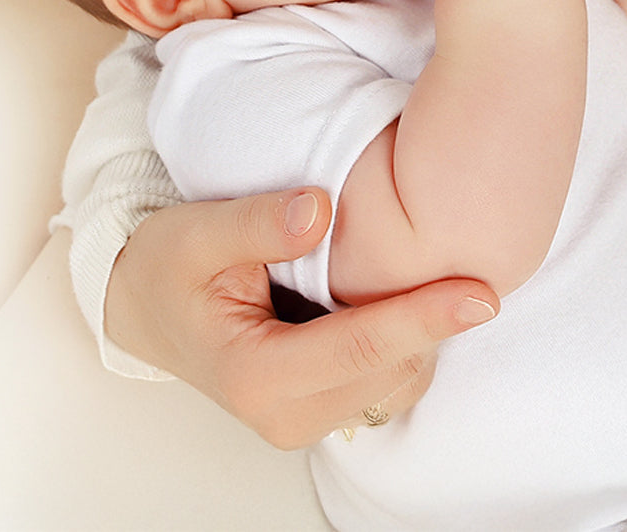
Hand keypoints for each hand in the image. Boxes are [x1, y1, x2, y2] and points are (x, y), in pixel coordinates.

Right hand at [104, 189, 498, 448]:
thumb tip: (320, 209)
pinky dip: (409, 342)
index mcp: (253, 375)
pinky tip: (408, 294)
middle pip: (389, 371)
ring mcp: (305, 418)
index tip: (479, 291)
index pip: (357, 349)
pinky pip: (389, 381)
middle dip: (435, 323)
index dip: (421, 317)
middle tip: (477, 264)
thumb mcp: (196, 233)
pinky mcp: (323, 406)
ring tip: (443, 273)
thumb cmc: (169, 266)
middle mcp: (285, 414)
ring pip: (398, 383)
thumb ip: (256, 223)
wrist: (147, 306)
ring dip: (425, 334)